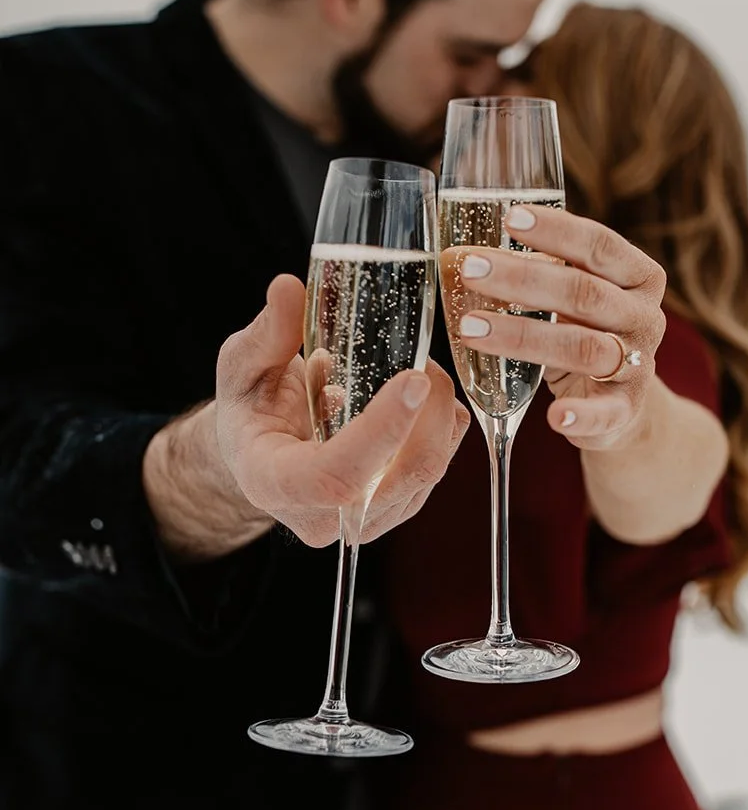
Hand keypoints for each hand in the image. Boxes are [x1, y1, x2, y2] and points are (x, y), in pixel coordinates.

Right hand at [216, 275, 468, 545]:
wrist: (263, 452)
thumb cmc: (249, 410)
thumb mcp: (242, 366)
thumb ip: (266, 333)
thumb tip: (288, 288)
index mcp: (276, 484)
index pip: (337, 475)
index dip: (381, 430)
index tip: (414, 378)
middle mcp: (326, 518)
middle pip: (403, 475)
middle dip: (429, 411)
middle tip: (423, 361)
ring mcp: (368, 521)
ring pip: (430, 471)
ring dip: (439, 414)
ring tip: (418, 371)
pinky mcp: (398, 508)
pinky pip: (440, 467)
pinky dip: (443, 425)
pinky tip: (422, 397)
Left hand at [453, 204, 666, 448]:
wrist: (622, 403)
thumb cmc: (584, 333)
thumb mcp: (565, 299)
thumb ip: (529, 273)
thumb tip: (454, 258)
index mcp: (637, 277)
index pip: (599, 245)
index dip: (556, 231)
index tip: (510, 218)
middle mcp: (644, 317)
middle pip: (584, 293)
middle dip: (522, 279)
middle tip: (470, 269)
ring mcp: (638, 365)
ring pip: (584, 347)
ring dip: (524, 337)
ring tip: (470, 328)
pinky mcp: (626, 410)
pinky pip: (606, 412)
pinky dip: (581, 415)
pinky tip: (554, 415)